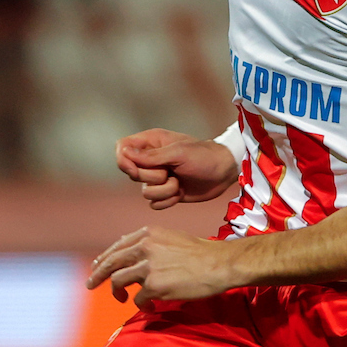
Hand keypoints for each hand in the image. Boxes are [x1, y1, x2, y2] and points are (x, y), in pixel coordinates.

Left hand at [87, 226, 242, 304]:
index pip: (118, 246)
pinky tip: (150, 307)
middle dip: (97, 275)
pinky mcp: (154, 285)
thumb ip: (152, 245)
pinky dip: (142, 305)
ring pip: (117, 281)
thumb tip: (135, 257)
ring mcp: (148, 267)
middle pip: (110, 263)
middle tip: (90, 284)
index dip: (105, 258)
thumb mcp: (172, 238)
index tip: (97, 266)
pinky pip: (138, 299)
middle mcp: (144, 247)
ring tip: (122, 299)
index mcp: (148, 234)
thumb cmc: (202, 253)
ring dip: (117, 292)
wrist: (220, 264)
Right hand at [115, 129, 238, 209]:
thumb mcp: (178, 153)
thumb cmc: (204, 156)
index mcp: (151, 142)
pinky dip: (168, 201)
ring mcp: (158, 178)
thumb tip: (125, 153)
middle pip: (132, 174)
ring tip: (179, 182)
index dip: (124, 161)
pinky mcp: (166, 193)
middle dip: (152, 178)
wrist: (224, 173)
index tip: (135, 168)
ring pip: (144, 192)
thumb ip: (151, 156)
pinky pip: (154, 204)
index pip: (122, 148)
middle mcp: (151, 160)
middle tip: (170, 172)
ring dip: (164, 191)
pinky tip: (180, 193)